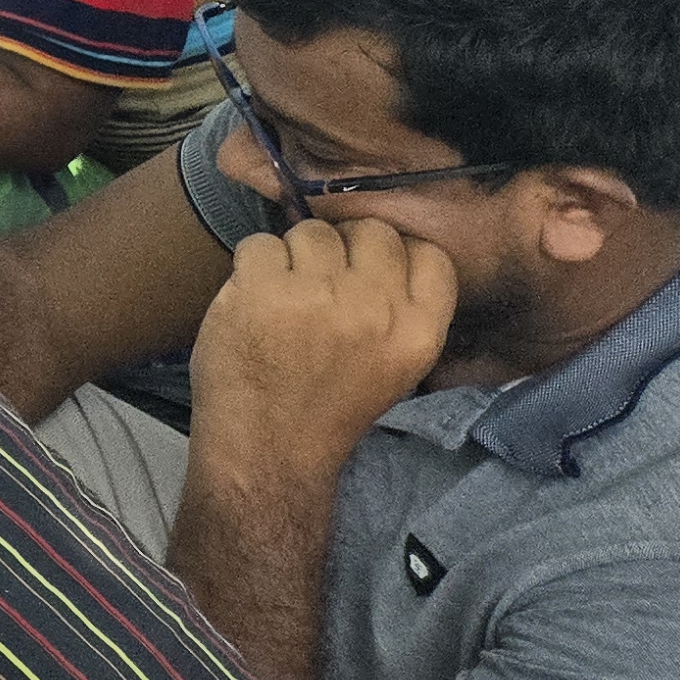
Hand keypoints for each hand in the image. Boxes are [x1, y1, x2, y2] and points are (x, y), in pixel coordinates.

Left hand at [190, 216, 455, 470]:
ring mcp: (319, 294)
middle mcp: (376, 307)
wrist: (270, 449)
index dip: (396, 252)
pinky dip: (250, 267)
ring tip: (284, 297)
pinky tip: (252, 301)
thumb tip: (380, 248)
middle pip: (371, 230)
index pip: (430, 255)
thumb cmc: (329, 406)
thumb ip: (398, 309)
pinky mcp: (263, 289)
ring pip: (311, 231)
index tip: (369, 269)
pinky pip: (259, 243)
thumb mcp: (395, 365)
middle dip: (343, 245)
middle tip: (320, 279)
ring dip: (292, 255)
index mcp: (419, 332)